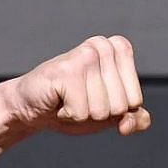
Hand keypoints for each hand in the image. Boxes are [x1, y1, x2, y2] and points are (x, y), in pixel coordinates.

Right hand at [0, 35, 149, 136]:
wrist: (30, 108)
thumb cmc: (71, 107)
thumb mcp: (107, 116)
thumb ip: (130, 119)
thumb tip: (137, 121)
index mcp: (120, 49)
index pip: (135, 100)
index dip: (114, 112)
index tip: (94, 100)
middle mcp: (104, 46)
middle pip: (120, 106)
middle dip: (98, 115)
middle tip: (78, 101)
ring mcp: (86, 56)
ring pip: (102, 111)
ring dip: (81, 116)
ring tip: (67, 100)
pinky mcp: (67, 71)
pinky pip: (81, 113)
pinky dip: (68, 116)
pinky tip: (58, 102)